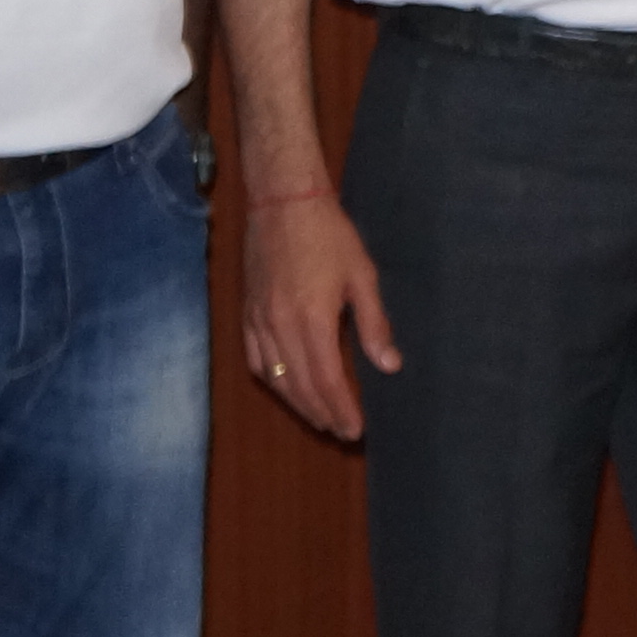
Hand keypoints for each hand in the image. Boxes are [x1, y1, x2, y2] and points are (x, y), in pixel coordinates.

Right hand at [239, 187, 399, 440]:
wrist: (283, 203)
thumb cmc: (330, 236)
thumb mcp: (362, 276)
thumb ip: (374, 325)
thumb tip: (389, 366)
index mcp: (312, 320)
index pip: (327, 380)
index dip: (342, 409)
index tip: (357, 430)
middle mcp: (280, 327)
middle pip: (300, 386)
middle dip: (322, 414)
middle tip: (343, 433)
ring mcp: (259, 322)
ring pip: (276, 378)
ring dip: (298, 404)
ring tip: (321, 419)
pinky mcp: (247, 314)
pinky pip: (256, 360)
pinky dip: (273, 381)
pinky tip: (287, 389)